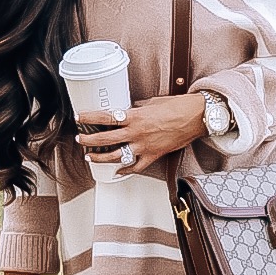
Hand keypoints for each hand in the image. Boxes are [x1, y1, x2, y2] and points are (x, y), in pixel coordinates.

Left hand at [80, 93, 205, 174]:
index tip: (79, 117)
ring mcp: (144, 146)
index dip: (90, 118)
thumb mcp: (153, 102)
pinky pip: (136, 167)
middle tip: (80, 140)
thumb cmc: (178, 107)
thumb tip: (128, 109)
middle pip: (106, 139)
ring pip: (116, 156)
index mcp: (135, 116)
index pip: (106, 118)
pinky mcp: (153, 156)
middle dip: (89, 140)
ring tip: (90, 157)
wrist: (196, 117)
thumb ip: (138, 107)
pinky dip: (125, 171)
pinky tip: (117, 172)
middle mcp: (137, 132)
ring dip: (100, 157)